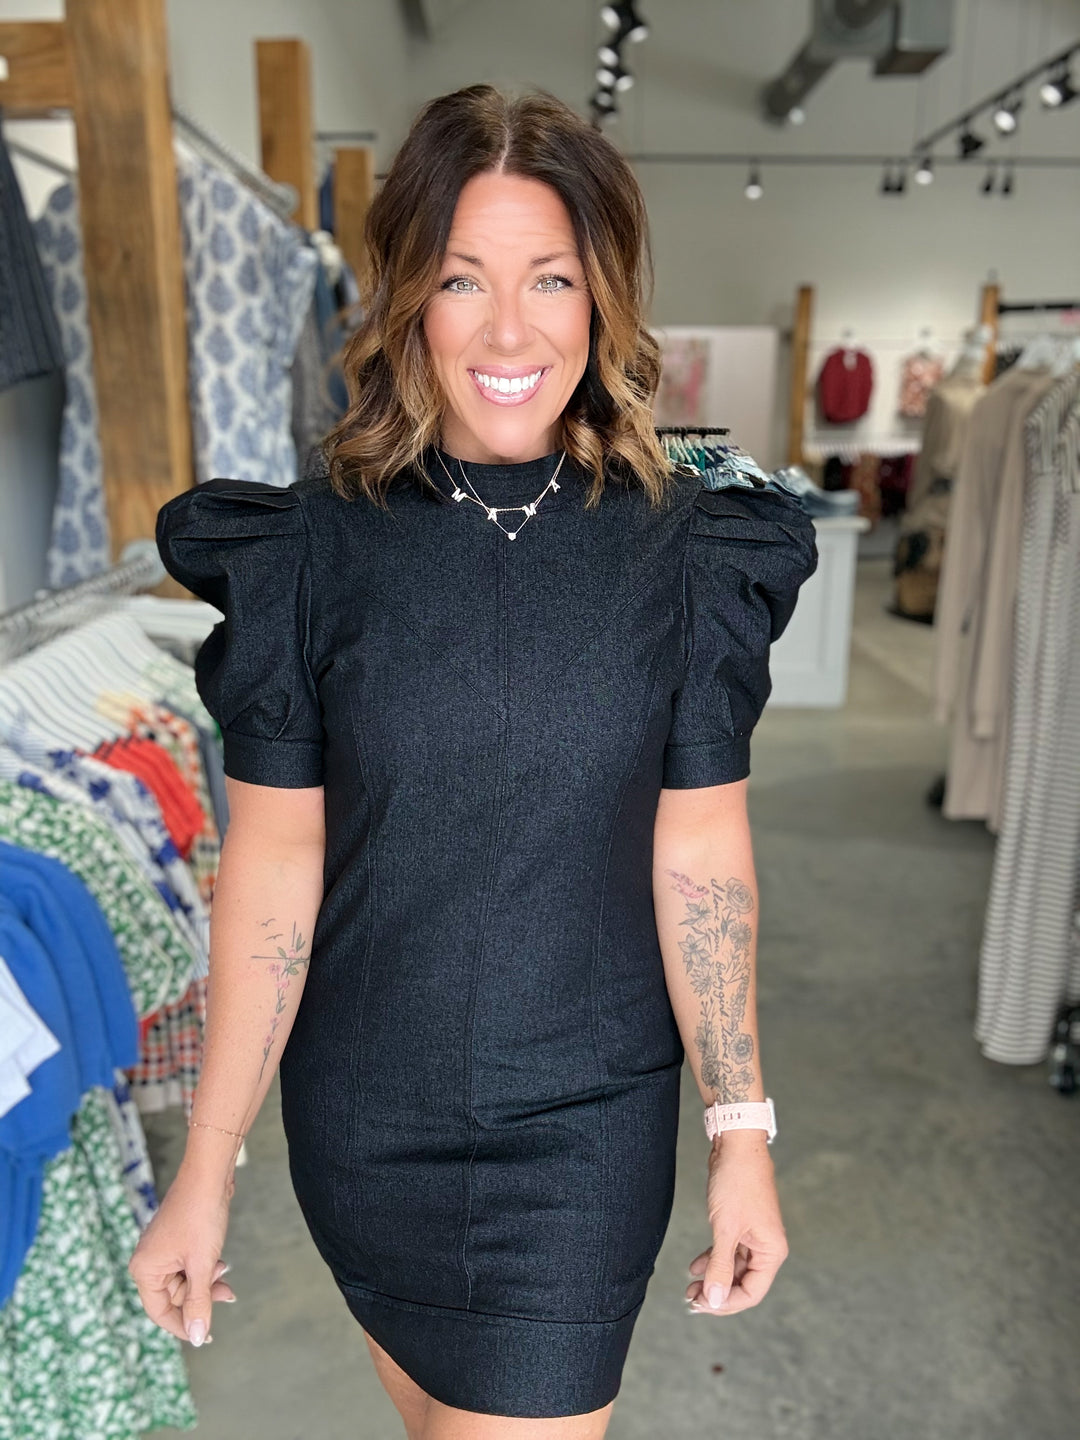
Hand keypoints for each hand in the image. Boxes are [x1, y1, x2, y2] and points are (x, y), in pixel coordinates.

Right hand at [128, 1166, 236, 1345]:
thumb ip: (198, 1303)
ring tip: (224, 1270)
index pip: (159, 1312)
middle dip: (201, 1297)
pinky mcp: (176, 1241)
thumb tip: (196, 1337)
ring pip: (185, 1281)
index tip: (205, 1336)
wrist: (209, 1176)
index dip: (182, 1326)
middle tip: (227, 1293)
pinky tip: (220, 1261)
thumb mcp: (202, 1265)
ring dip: (206, 1282)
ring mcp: (162, 1250)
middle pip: (174, 1297)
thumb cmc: (201, 1217)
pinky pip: (188, 1266)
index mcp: (144, 1270)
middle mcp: (148, 1261)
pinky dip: (204, 1268)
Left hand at [685, 1133, 787, 1315]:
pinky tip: (695, 1266)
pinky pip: (729, 1251)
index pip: (751, 1292)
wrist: (735, 1145)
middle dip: (717, 1292)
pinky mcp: (741, 1225)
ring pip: (734, 1268)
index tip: (700, 1304)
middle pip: (743, 1283)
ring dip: (713, 1278)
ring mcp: (753, 1236)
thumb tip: (715, 1299)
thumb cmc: (737, 1183)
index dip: (726, 1303)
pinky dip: (713, 1260)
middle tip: (690, 1298)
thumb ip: (721, 1266)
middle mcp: (766, 1247)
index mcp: (771, 1252)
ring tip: (689, 1287)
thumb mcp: (726, 1229)